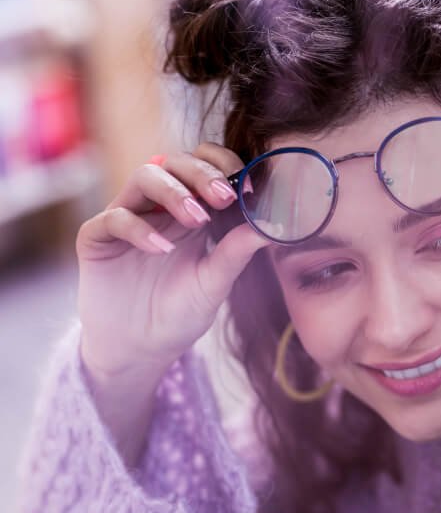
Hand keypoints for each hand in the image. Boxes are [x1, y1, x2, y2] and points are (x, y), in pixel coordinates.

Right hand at [76, 143, 268, 379]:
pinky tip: (162, 250)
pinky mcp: (97, 238)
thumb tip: (272, 226)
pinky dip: (140, 229)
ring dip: (174, 193)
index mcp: (192, 211)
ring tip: (198, 221)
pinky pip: (115, 217)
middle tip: (224, 197)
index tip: (249, 189)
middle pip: (176, 162)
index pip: (206, 165)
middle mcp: (158, 208)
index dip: (225, 166)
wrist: (142, 350)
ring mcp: (127, 218)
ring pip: (145, 176)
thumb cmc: (180, 313)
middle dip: (202, 174)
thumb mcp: (214, 283)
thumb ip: (236, 253)